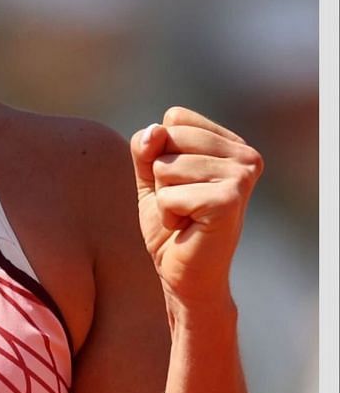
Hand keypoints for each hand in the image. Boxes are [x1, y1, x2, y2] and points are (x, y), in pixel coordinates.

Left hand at [130, 106, 262, 307]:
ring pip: (165, 166)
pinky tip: (187, 226)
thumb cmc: (171, 224)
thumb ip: (147, 148)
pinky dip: (167, 213)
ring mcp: (241, 176)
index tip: (180, 181)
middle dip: (160, 174)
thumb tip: (155, 131)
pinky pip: (168, 194)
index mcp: (232, 144)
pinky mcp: (229, 200)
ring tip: (186, 215)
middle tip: (182, 202)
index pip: (175, 118)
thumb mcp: (151, 176)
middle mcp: (246, 155)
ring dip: (163, 196)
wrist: (185, 274)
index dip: (160, 151)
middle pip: (168, 137)